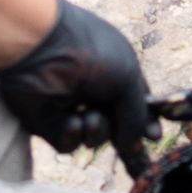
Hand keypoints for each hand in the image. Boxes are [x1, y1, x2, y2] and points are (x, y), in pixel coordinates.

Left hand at [0, 0, 153, 173]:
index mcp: (116, 69)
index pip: (136, 100)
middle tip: (127, 144)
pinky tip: (71, 121)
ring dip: (98, 132)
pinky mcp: (49, 122)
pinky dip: (73, 136)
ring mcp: (72, 105)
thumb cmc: (88, 52)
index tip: (153, 136)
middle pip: (117, 124)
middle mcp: (94, 88)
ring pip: (95, 137)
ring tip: (91, 119)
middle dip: (123, 134)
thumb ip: (137, 115)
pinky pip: (70, 143)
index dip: (146, 120)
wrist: (38, 47)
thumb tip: (135, 145)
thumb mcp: (127, 78)